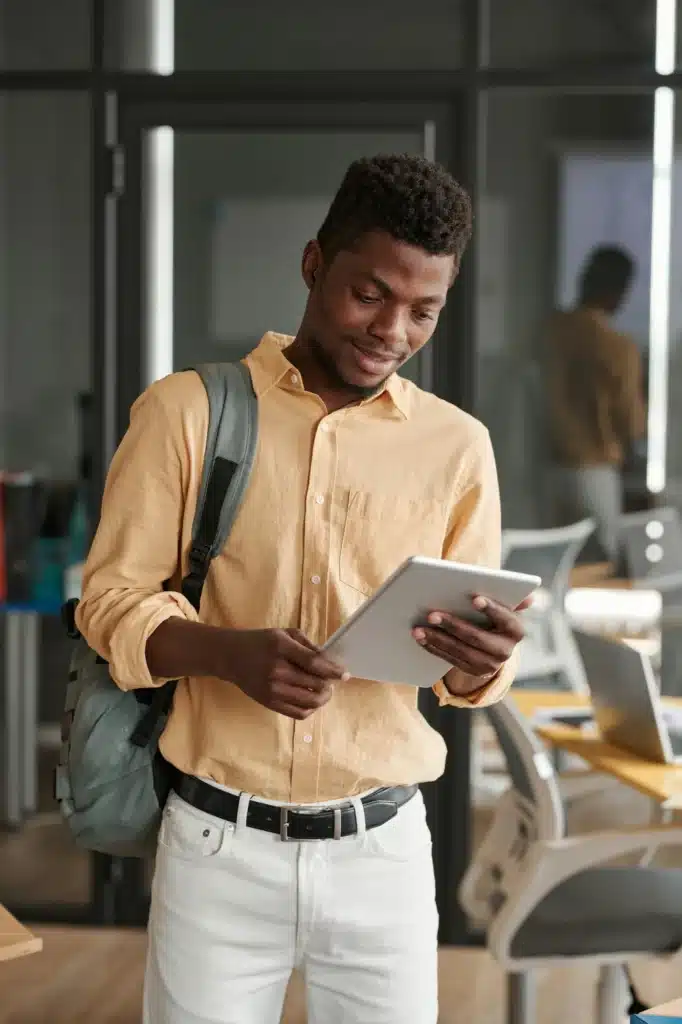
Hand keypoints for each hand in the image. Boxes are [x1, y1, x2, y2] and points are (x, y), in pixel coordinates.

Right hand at [217, 627, 348, 720]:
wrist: (231, 657)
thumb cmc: (261, 642)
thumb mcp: (285, 634)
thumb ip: (308, 646)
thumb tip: (329, 661)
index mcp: (281, 648)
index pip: (315, 663)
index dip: (333, 671)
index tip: (345, 674)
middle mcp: (277, 671)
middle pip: (315, 685)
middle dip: (329, 684)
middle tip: (332, 680)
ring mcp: (273, 690)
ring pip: (310, 702)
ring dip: (323, 698)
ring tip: (323, 690)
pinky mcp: (270, 703)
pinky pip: (298, 713)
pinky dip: (311, 708)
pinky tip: (311, 699)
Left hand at [412, 595, 531, 682]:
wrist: (493, 647)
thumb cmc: (494, 617)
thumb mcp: (504, 608)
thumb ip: (511, 599)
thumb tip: (530, 597)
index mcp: (515, 630)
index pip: (505, 618)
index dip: (491, 609)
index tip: (475, 598)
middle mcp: (506, 651)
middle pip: (477, 638)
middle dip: (453, 625)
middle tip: (431, 614)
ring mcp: (490, 665)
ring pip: (460, 652)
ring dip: (437, 639)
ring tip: (418, 628)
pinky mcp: (474, 672)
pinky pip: (451, 660)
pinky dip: (434, 648)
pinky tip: (421, 638)